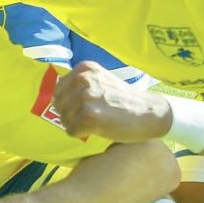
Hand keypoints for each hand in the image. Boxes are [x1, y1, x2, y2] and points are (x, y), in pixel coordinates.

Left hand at [52, 61, 169, 141]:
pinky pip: (71, 130)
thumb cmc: (124, 100)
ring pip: (64, 119)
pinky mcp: (90, 116)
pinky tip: (95, 130)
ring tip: (93, 124)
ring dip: (75, 126)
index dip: (67, 103)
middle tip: (88, 119)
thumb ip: (81, 84)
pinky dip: (80, 134)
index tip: (81, 108)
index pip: (58, 89)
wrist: (149, 112)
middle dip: (70, 115)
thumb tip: (54, 98)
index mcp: (84, 69)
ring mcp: (86, 97)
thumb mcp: (101, 81)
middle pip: (59, 105)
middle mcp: (83, 79)